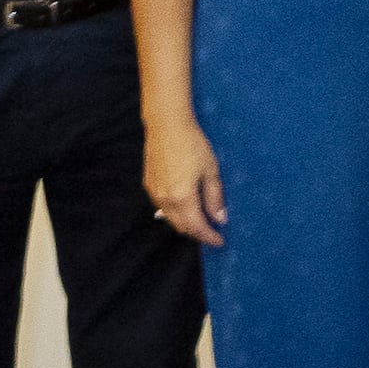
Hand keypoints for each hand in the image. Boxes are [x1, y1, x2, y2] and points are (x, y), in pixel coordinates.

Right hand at [143, 116, 224, 244]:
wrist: (166, 126)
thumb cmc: (193, 145)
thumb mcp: (211, 171)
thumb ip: (214, 197)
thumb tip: (220, 218)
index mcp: (181, 197)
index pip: (196, 226)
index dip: (208, 236)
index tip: (219, 241)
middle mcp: (164, 199)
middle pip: (180, 226)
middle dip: (197, 232)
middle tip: (212, 233)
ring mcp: (153, 192)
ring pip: (170, 217)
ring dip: (185, 222)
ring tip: (201, 220)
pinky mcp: (148, 184)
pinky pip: (162, 206)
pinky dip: (175, 212)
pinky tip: (186, 206)